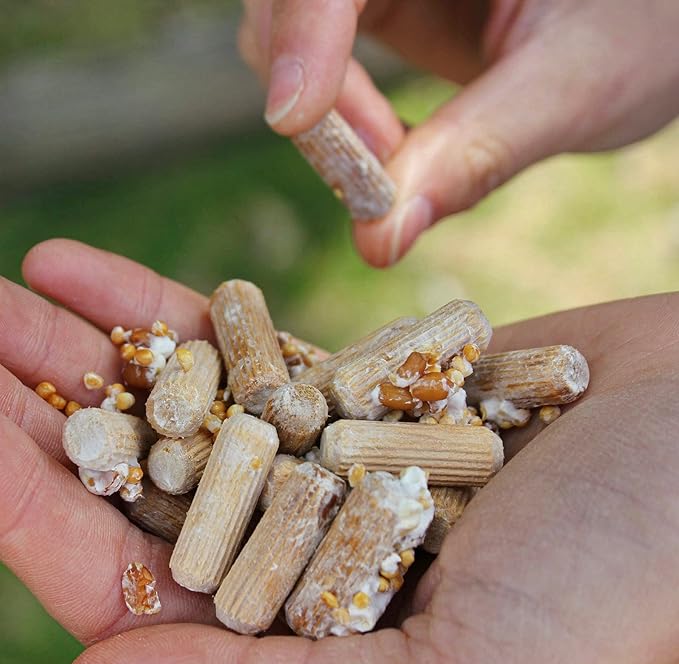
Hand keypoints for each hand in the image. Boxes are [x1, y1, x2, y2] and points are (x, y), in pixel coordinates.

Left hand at [1, 240, 677, 663]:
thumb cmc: (634, 573)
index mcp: (318, 648)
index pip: (141, 588)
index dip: (45, 513)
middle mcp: (311, 558)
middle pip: (145, 486)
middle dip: (52, 415)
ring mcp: (332, 463)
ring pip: (183, 405)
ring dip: (95, 351)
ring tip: (13, 291)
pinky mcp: (361, 392)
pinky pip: (246, 348)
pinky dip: (175, 310)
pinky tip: (93, 271)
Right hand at [238, 0, 678, 265]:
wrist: (660, 18)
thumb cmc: (653, 23)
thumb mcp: (577, 86)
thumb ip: (478, 152)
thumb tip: (377, 237)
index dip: (301, 34)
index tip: (298, 121)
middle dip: (314, 90)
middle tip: (374, 177)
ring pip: (292, 31)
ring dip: (324, 115)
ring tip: (396, 167)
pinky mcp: (383, 6)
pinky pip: (322, 58)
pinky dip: (340, 118)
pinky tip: (391, 147)